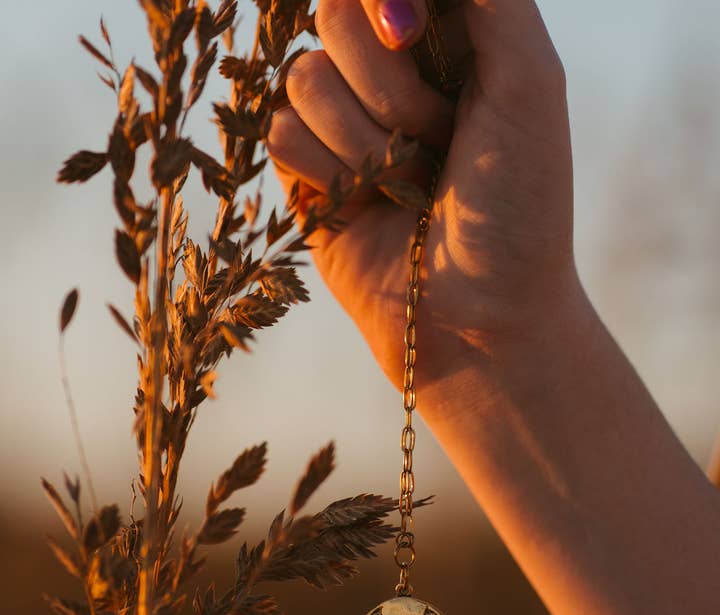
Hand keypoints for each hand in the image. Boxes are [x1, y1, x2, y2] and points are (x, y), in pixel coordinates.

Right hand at [268, 0, 578, 408]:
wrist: (480, 318)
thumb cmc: (518, 208)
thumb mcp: (529, 83)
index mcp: (444, 42)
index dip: (385, 3)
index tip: (410, 34)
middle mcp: (388, 75)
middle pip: (332, 13)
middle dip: (388, 85)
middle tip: (435, 140)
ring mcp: (342, 125)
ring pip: (302, 77)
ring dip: (363, 140)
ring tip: (408, 187)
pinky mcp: (306, 178)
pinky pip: (280, 134)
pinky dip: (328, 173)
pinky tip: (366, 209)